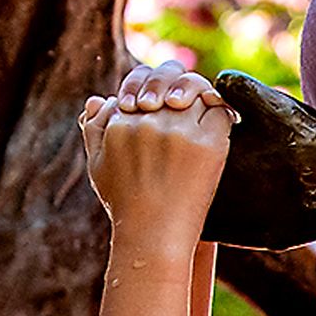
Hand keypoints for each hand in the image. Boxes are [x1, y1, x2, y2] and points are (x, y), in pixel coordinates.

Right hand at [83, 60, 230, 251]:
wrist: (153, 238)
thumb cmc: (125, 206)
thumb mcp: (97, 166)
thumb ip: (94, 130)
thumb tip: (98, 99)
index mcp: (120, 122)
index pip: (139, 80)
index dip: (150, 84)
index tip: (160, 101)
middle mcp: (147, 121)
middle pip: (167, 77)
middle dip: (173, 81)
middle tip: (180, 98)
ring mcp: (178, 131)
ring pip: (195, 89)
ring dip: (198, 93)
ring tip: (200, 105)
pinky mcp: (207, 144)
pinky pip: (220, 110)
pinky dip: (221, 110)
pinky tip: (221, 119)